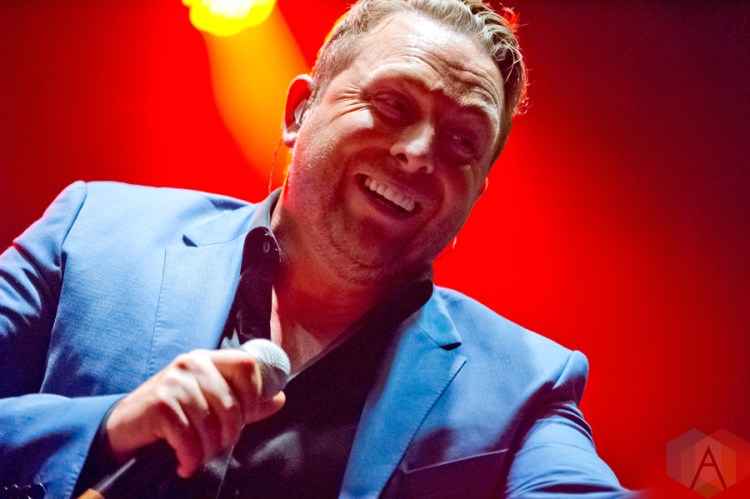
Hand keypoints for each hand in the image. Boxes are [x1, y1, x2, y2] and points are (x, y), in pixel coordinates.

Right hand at [105, 348, 284, 477]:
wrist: (123, 428)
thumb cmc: (170, 416)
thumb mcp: (209, 404)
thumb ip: (244, 403)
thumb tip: (279, 399)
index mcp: (208, 359)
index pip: (247, 365)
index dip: (255, 394)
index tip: (246, 417)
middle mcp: (192, 363)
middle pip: (231, 402)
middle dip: (229, 434)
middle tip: (217, 448)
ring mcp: (174, 381)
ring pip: (210, 423)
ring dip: (208, 450)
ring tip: (198, 457)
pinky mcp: (160, 403)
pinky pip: (188, 437)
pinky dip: (190, 457)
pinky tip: (184, 463)